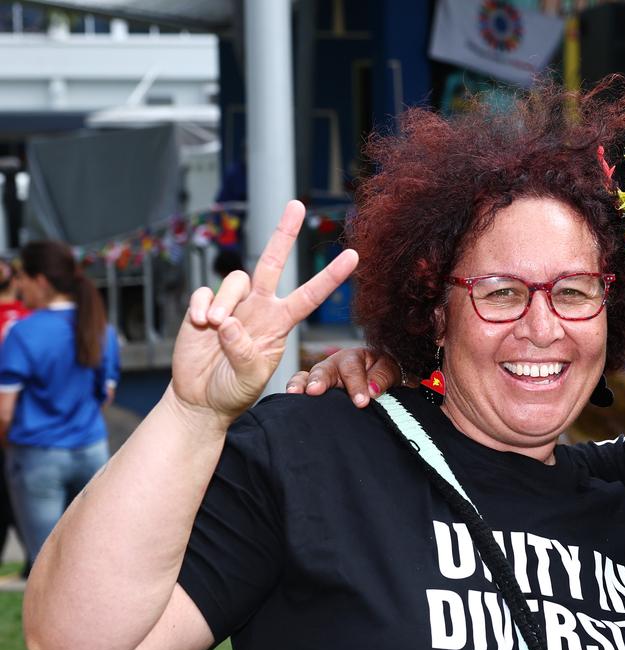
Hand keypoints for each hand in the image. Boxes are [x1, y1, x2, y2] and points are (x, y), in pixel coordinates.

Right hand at [171, 201, 358, 423]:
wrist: (201, 399)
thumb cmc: (233, 390)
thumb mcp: (248, 380)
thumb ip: (244, 354)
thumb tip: (229, 323)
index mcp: (280, 324)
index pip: (310, 296)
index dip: (331, 277)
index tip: (354, 257)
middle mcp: (260, 308)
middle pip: (272, 262)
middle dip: (284, 233)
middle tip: (297, 205)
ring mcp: (232, 306)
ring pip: (236, 280)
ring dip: (225, 300)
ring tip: (214, 325)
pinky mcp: (203, 307)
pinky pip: (203, 292)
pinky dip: (200, 305)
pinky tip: (199, 324)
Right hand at [285, 347, 401, 407]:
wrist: (378, 379)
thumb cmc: (382, 372)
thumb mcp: (389, 370)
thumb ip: (382, 377)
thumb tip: (371, 391)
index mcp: (353, 357)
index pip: (352, 369)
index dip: (356, 385)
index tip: (362, 402)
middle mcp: (333, 365)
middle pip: (324, 370)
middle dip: (319, 379)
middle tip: (315, 390)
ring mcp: (321, 377)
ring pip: (306, 377)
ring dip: (300, 384)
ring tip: (294, 393)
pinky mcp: (313, 389)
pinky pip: (300, 387)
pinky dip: (294, 392)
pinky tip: (289, 402)